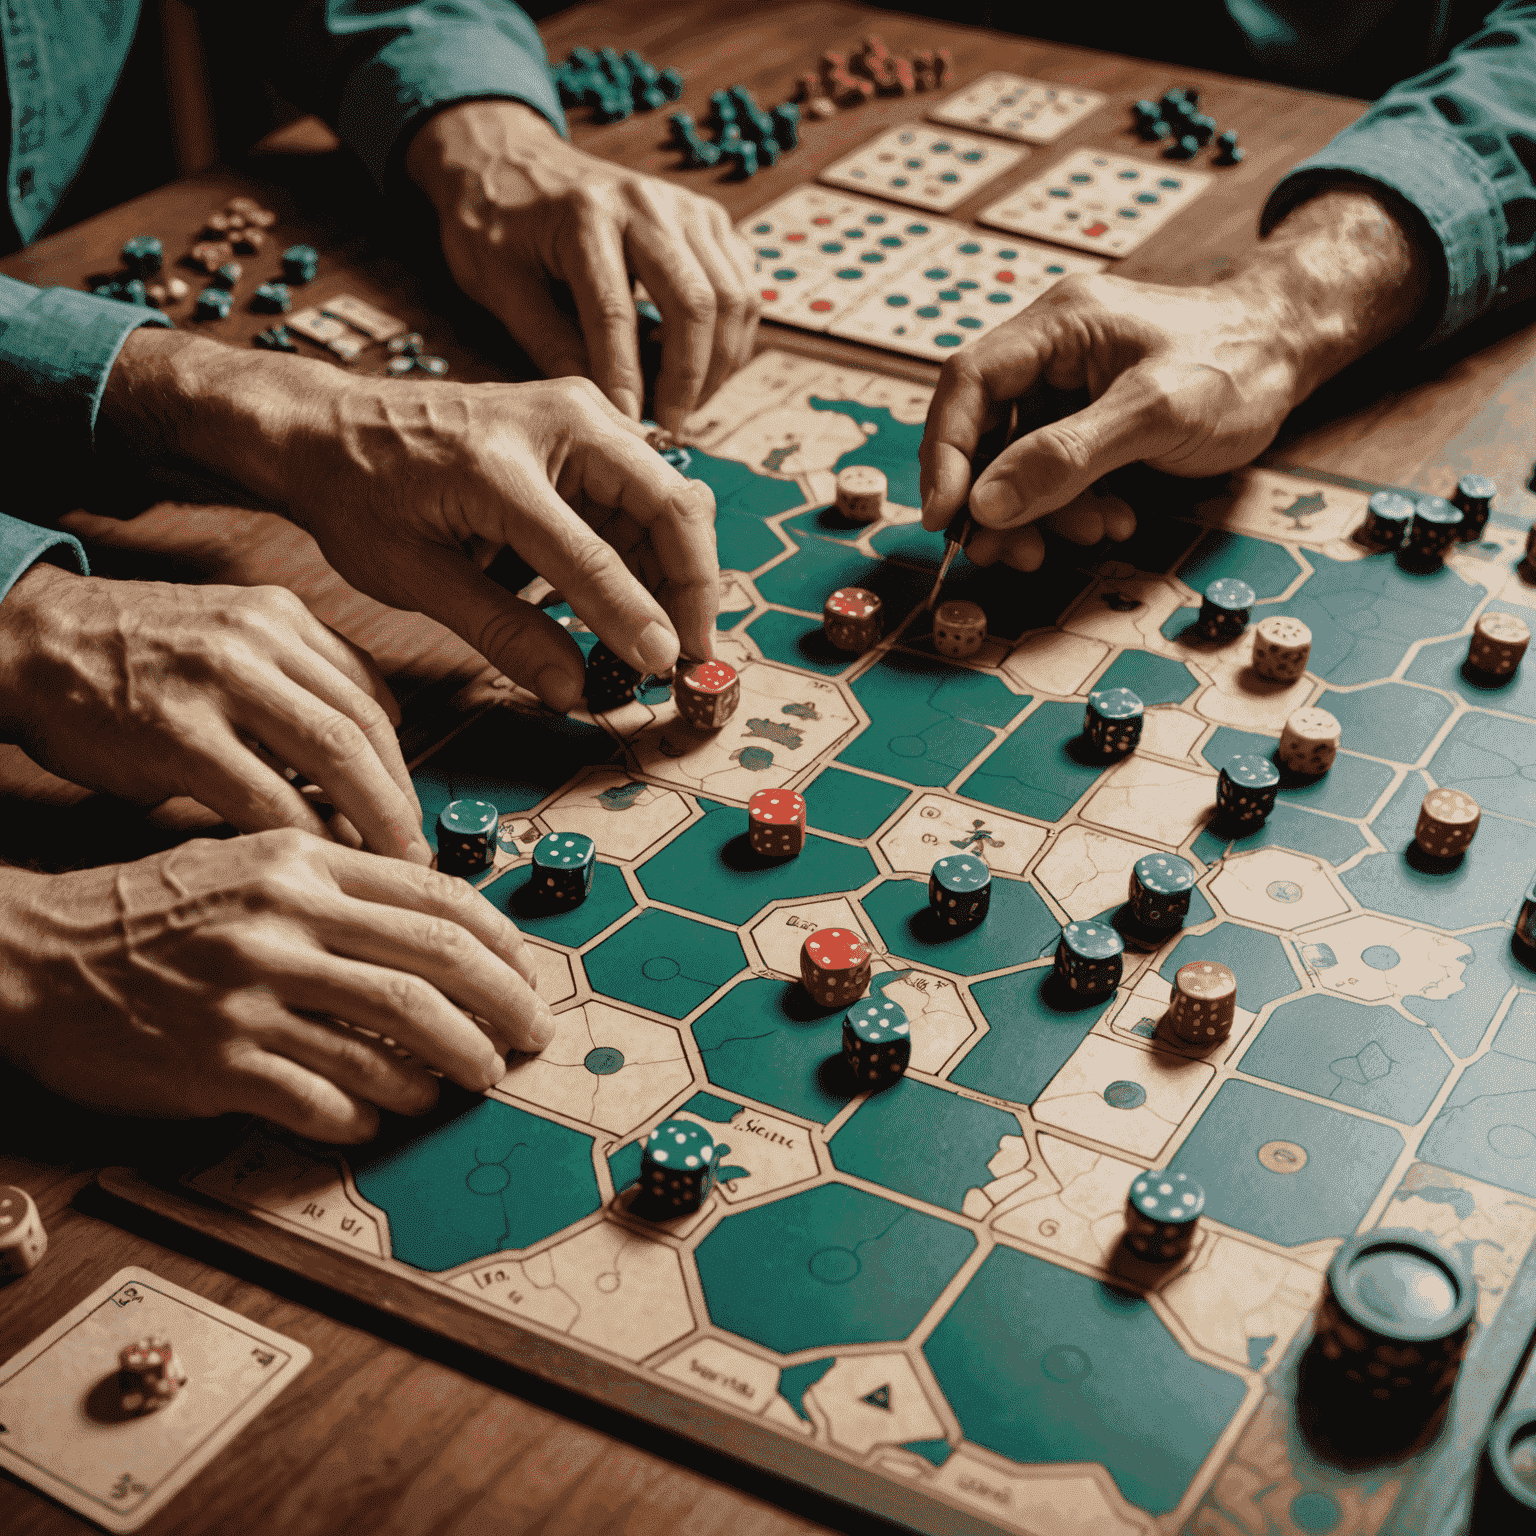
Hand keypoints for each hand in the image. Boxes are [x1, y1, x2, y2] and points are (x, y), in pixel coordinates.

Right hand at [0, 564, 429, 860]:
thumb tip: (358, 766)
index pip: (372, 694)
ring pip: (334, 754)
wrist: (28, 642)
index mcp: (282, 618)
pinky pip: (265, 793)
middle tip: (415, 850)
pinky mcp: (178, 731)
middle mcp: (261, 638)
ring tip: (386, 863)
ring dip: (372, 818)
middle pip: (366, 725)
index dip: (402, 762)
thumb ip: (293, 689)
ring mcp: (221, 680)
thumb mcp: (228, 642)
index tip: (408, 808)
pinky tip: (317, 864)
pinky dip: (304, 834)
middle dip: (401, 797)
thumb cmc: (132, 657)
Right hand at [0, 831, 553, 1141]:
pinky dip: (370, 1111)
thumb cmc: (154, 910)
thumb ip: (341, 884)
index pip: (437, 900)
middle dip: (501, 1011)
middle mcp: (284, 921)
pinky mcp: (218, 1062)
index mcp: (302, 863)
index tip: (528, 977)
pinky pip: (326, 1097)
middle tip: (529, 1041)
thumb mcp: (251, 863)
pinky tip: (382, 1114)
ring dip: (446, 1069)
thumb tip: (442, 925)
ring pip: (392, 1038)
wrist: (36, 955)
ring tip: (466, 1081)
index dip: (502, 945)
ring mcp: (251, 993)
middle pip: (433, 969)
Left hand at [294, 374, 718, 710]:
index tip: (666, 670)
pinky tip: (626, 603)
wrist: (330, 427)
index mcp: (500, 460)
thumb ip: (500, 631)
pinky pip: (642, 499)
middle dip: (691, 588)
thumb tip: (570, 688)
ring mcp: (579, 417)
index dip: (638, 618)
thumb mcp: (413, 574)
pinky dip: (647, 555)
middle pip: (670, 506)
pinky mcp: (586, 431)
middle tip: (691, 658)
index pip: (594, 553)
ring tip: (660, 641)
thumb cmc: (359, 491)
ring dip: (673, 575)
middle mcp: (557, 420)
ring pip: (668, 503)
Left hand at [407, 100, 758, 433]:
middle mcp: (645, 202)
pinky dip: (732, 335)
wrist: (510, 158)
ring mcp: (685, 206)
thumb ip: (548, 342)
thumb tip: (605, 406)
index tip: (630, 427)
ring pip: (734, 297)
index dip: (627, 378)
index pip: (617, 312)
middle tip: (670, 425)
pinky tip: (699, 365)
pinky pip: (743, 286)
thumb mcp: (498, 283)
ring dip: (719, 363)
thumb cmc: (494, 222)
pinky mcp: (708, 219)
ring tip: (686, 401)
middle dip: (689, 379)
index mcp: (586, 214)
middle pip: (696, 303)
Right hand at [920, 189, 1429, 569]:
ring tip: (1090, 535)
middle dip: (996, 500)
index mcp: (1056, 324)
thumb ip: (1067, 457)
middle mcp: (1049, 351)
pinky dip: (1070, 508)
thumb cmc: (1238, 363)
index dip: (946, 454)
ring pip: (1015, 462)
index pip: (967, 384)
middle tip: (1011, 553)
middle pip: (984, 431)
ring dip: (1039, 513)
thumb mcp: (1155, 413)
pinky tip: (1111, 519)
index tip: (946, 518)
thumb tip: (986, 503)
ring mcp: (1066, 386)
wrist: (1292, 351)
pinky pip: (1052, 472)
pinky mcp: (1085, 419)